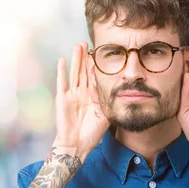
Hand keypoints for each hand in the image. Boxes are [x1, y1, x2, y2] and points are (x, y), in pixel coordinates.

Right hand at [53, 42, 109, 161]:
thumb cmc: (92, 133)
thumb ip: (112, 105)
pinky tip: (62, 60)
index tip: (101, 52)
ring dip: (76, 59)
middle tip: (88, 42)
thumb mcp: (106, 117)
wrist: (77, 145)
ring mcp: (72, 95)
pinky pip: (62, 83)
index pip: (95, 77)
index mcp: (93, 96)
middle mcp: (82, 93)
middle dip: (86, 57)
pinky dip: (62, 72)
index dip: (97, 65)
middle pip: (84, 71)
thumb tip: (126, 97)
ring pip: (74, 73)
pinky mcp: (63, 99)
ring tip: (78, 46)